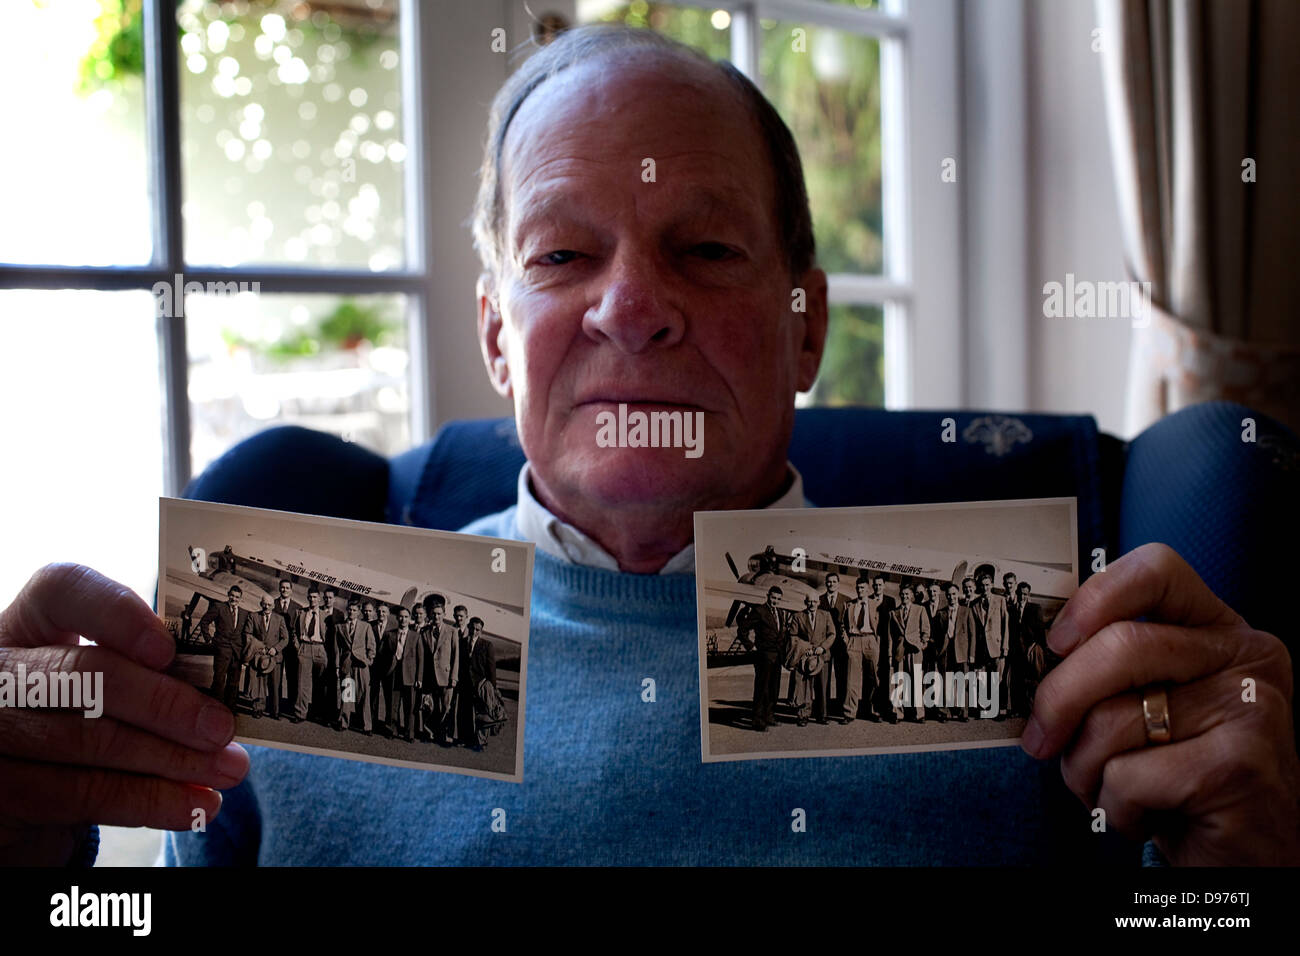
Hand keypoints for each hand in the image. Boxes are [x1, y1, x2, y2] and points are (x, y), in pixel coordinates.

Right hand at [0, 564, 248, 864]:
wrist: (27, 775)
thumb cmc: (79, 708)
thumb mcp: (101, 672)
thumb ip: (145, 666)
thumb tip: (218, 691)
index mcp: (31, 621)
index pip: (61, 591)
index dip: (116, 614)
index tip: (168, 649)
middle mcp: (1, 669)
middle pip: (85, 676)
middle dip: (166, 705)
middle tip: (221, 726)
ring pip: (90, 742)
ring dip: (172, 761)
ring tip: (226, 770)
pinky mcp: (2, 787)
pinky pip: (81, 794)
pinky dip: (148, 801)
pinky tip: (195, 804)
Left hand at [1022, 544, 1299, 864]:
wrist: (1245, 853)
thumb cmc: (1179, 774)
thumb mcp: (1150, 705)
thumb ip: (1110, 668)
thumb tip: (1031, 655)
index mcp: (1219, 630)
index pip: (1157, 570)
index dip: (1094, 597)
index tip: (1055, 642)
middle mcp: (1246, 659)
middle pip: (1121, 646)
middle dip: (1060, 700)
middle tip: (1040, 740)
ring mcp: (1251, 710)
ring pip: (1115, 720)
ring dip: (1085, 768)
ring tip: (1106, 788)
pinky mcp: (1240, 766)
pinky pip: (1130, 775)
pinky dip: (1115, 807)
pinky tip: (1144, 816)